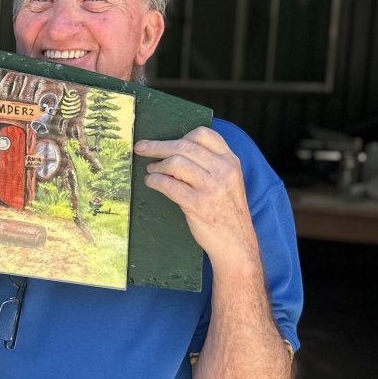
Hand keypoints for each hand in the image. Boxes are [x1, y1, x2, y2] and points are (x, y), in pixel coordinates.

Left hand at [135, 126, 255, 264]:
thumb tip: (176, 150)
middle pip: (184, 146)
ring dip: (156, 165)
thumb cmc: (227, 212)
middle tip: (141, 148)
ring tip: (150, 170)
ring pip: (175, 163)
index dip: (181, 135)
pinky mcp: (197, 204)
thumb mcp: (228, 181)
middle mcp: (223, 170)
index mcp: (230, 162)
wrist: (236, 244)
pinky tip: (151, 182)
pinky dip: (154, 181)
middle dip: (157, 146)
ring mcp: (211, 187)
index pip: (205, 135)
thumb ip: (211, 164)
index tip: (166, 142)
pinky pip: (168, 184)